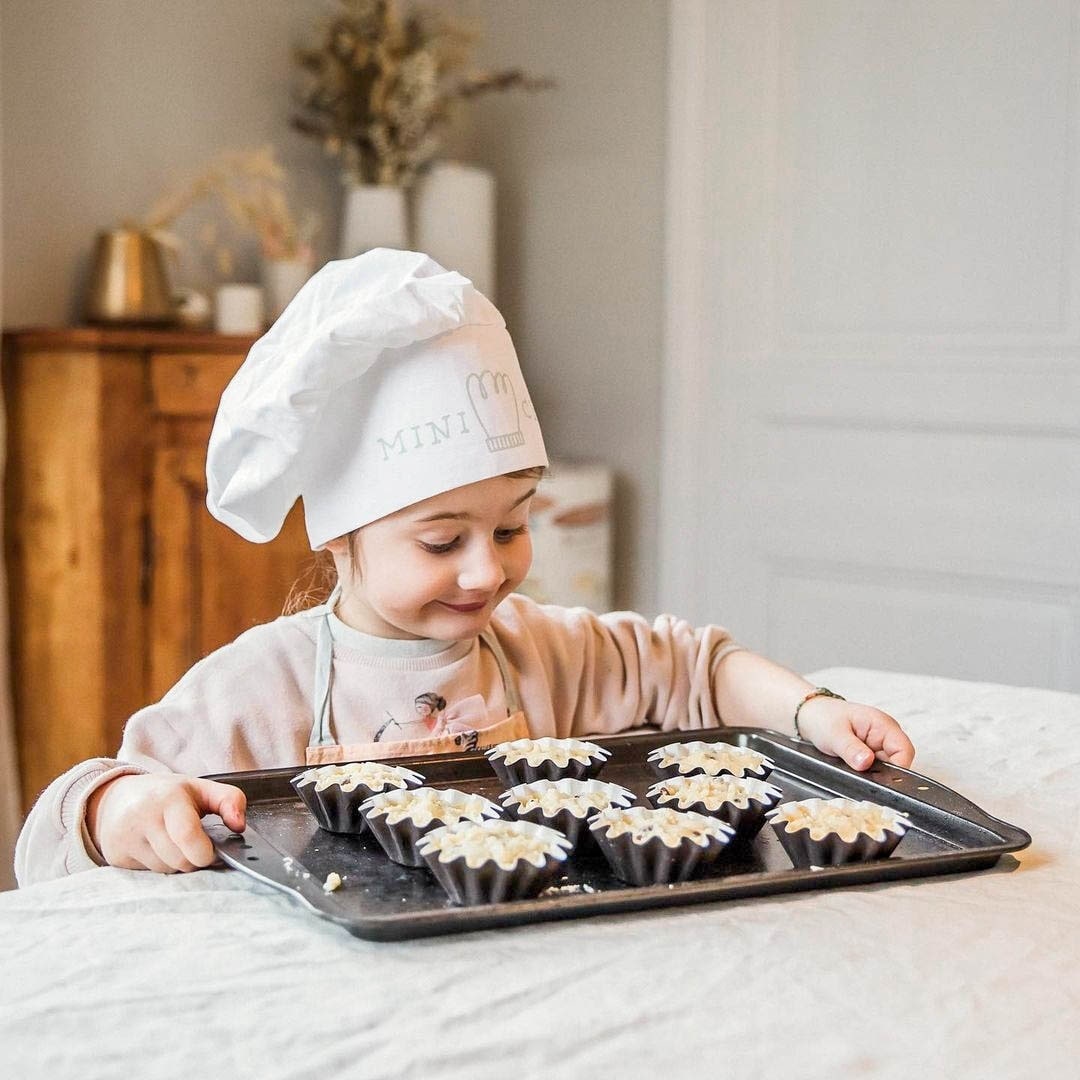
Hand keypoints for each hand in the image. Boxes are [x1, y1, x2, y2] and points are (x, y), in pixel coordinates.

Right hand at [86, 773, 246, 873]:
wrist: (115, 799)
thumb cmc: (165, 795)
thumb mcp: (200, 787)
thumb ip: (229, 800)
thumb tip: (240, 826)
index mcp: (169, 797)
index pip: (188, 835)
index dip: (205, 852)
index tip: (213, 853)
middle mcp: (143, 817)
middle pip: (179, 860)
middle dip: (194, 860)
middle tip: (196, 849)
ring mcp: (126, 838)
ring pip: (164, 870)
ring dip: (177, 865)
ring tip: (175, 846)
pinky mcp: (116, 856)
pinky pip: (147, 875)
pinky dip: (159, 867)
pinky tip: (156, 851)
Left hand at [796, 696, 914, 771]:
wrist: (812, 716)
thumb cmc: (824, 718)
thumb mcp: (834, 734)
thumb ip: (851, 749)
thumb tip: (867, 762)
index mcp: (882, 724)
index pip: (904, 750)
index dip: (898, 767)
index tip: (880, 778)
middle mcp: (885, 735)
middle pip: (898, 762)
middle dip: (882, 773)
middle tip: (860, 773)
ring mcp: (879, 745)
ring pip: (887, 768)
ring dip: (873, 773)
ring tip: (851, 766)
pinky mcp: (871, 753)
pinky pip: (876, 768)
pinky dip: (867, 772)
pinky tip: (853, 768)